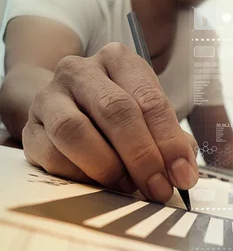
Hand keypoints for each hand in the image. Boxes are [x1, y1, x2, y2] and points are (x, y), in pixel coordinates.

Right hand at [22, 43, 198, 202]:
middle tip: (159, 189)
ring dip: (108, 167)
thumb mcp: (150, 118)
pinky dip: (80, 175)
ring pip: (75, 131)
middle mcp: (81, 71)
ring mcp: (49, 97)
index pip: (150, 100)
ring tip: (127, 186)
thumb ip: (171, 141)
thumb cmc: (118, 116)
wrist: (65, 110)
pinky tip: (98, 183)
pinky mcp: (30, 127)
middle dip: (143, 157)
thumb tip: (183, 173)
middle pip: (116, 112)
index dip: (170, 142)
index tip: (184, 176)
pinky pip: (52, 155)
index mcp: (119, 61)